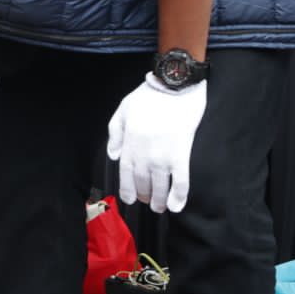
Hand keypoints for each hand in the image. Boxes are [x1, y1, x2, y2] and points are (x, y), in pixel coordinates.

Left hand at [107, 73, 207, 212]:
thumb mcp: (123, 110)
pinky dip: (178, 196)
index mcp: (129, 143)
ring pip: (160, 186)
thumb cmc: (148, 96)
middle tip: (148, 202)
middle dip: (144, 196)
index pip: (125, 174)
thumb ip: (115, 133)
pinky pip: (180, 180)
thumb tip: (114, 156)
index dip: (127, 190)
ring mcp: (162, 155)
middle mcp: (144, 153)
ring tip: (161, 207)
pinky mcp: (181, 153)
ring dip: (160, 201)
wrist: (173, 86)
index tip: (129, 199)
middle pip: (142, 183)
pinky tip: (176, 206)